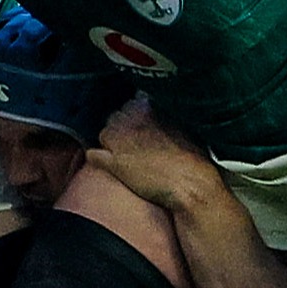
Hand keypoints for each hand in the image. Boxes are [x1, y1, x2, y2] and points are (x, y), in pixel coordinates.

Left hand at [81, 99, 231, 214]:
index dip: (134, 120)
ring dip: (112, 143)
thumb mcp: (183, 124)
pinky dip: (98, 158)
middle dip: (121, 129)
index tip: (141, 130)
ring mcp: (121, 140)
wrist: (193, 183)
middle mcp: (132, 119)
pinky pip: (94, 154)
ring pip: (104, 134)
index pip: (129, 105)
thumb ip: (164, 114)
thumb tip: (154, 111)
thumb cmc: (193, 157)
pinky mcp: (114, 162)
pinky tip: (109, 164)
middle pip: (114, 118)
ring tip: (129, 156)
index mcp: (148, 107)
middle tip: (136, 145)